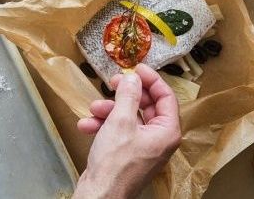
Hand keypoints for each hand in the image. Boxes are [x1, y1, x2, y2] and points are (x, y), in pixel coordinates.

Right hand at [73, 64, 181, 198]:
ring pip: (128, 118)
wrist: (99, 195)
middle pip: (146, 106)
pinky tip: (86, 125)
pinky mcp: (127, 154)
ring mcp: (143, 148)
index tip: (137, 67)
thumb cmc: (115, 163)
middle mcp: (159, 139)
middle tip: (112, 82)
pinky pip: (119, 132)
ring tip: (93, 108)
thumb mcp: (120, 121)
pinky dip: (103, 126)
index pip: (166, 96)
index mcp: (167, 131)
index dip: (151, 79)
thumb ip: (128, 95)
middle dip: (125, 94)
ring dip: (109, 110)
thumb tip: (132, 77)